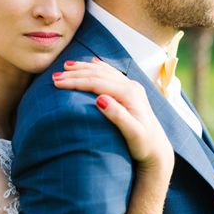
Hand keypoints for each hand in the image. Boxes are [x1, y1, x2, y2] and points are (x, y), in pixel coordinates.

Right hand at [52, 58, 173, 174]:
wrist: (158, 149)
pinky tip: (91, 63)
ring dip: (84, 68)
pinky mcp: (130, 90)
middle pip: (98, 74)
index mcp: (129, 94)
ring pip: (103, 71)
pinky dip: (98, 67)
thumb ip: (118, 116)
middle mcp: (131, 86)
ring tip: (66, 66)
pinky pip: (110, 73)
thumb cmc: (143, 145)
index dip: (76, 82)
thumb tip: (100, 99)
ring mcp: (131, 86)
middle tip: (55, 77)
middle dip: (75, 74)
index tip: (57, 83)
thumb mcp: (133, 134)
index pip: (96, 83)